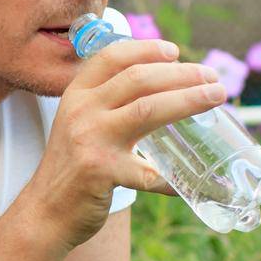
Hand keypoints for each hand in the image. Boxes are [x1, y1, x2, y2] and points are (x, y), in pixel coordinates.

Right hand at [24, 38, 222, 249]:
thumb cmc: (72, 166)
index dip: (146, 49)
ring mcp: (90, 140)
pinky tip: (189, 184)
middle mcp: (81, 112)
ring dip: (190, 100)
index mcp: (76, 95)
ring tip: (216, 97)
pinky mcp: (101, 172)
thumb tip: (163, 88)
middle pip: (139, 78)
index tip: (175, 51)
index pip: (112, 57)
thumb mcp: (79, 124)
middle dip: (183, 73)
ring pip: (148, 109)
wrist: (44, 211)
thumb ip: (108, 105)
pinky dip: (174, 179)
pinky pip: (150, 172)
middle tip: (212, 78)